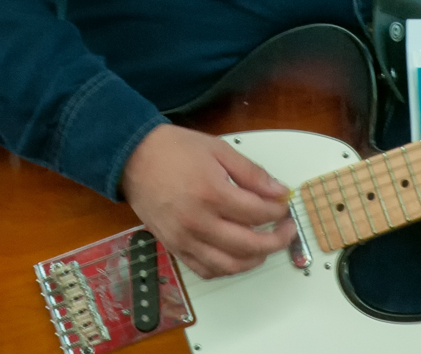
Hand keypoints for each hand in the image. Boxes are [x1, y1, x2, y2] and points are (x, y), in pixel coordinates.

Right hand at [120, 125, 295, 279]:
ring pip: (230, 265)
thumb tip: (279, 191)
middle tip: (286, 229)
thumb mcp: (218, 150)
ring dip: (255, 260)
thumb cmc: (173, 150)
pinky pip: (205, 270)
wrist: (134, 157)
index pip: (258, 213)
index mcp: (212, 193)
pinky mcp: (174, 247)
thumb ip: (251, 173)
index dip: (278, 210)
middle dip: (277, 239)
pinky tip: (237, 257)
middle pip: (250, 244)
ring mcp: (185, 239)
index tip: (283, 204)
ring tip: (265, 246)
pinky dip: (226, 269)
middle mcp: (199, 221)